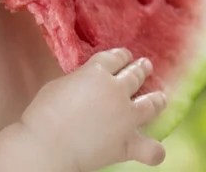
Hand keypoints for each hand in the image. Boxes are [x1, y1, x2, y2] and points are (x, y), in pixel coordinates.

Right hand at [20, 48, 166, 171]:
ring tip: (160, 97)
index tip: (125, 55)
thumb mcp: (60, 84)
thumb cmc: (45, 112)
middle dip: (140, 69)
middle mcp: (117, 90)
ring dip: (157, 99)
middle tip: (145, 65)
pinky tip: (155, 149)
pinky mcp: (127, 143)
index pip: (115, 57)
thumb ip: (79, 80)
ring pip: (151, 104)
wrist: (49, 144)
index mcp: (97, 72)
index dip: (122, 56)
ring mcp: (126, 117)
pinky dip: (153, 150)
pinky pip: (151, 149)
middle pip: (135, 75)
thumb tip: (85, 85)